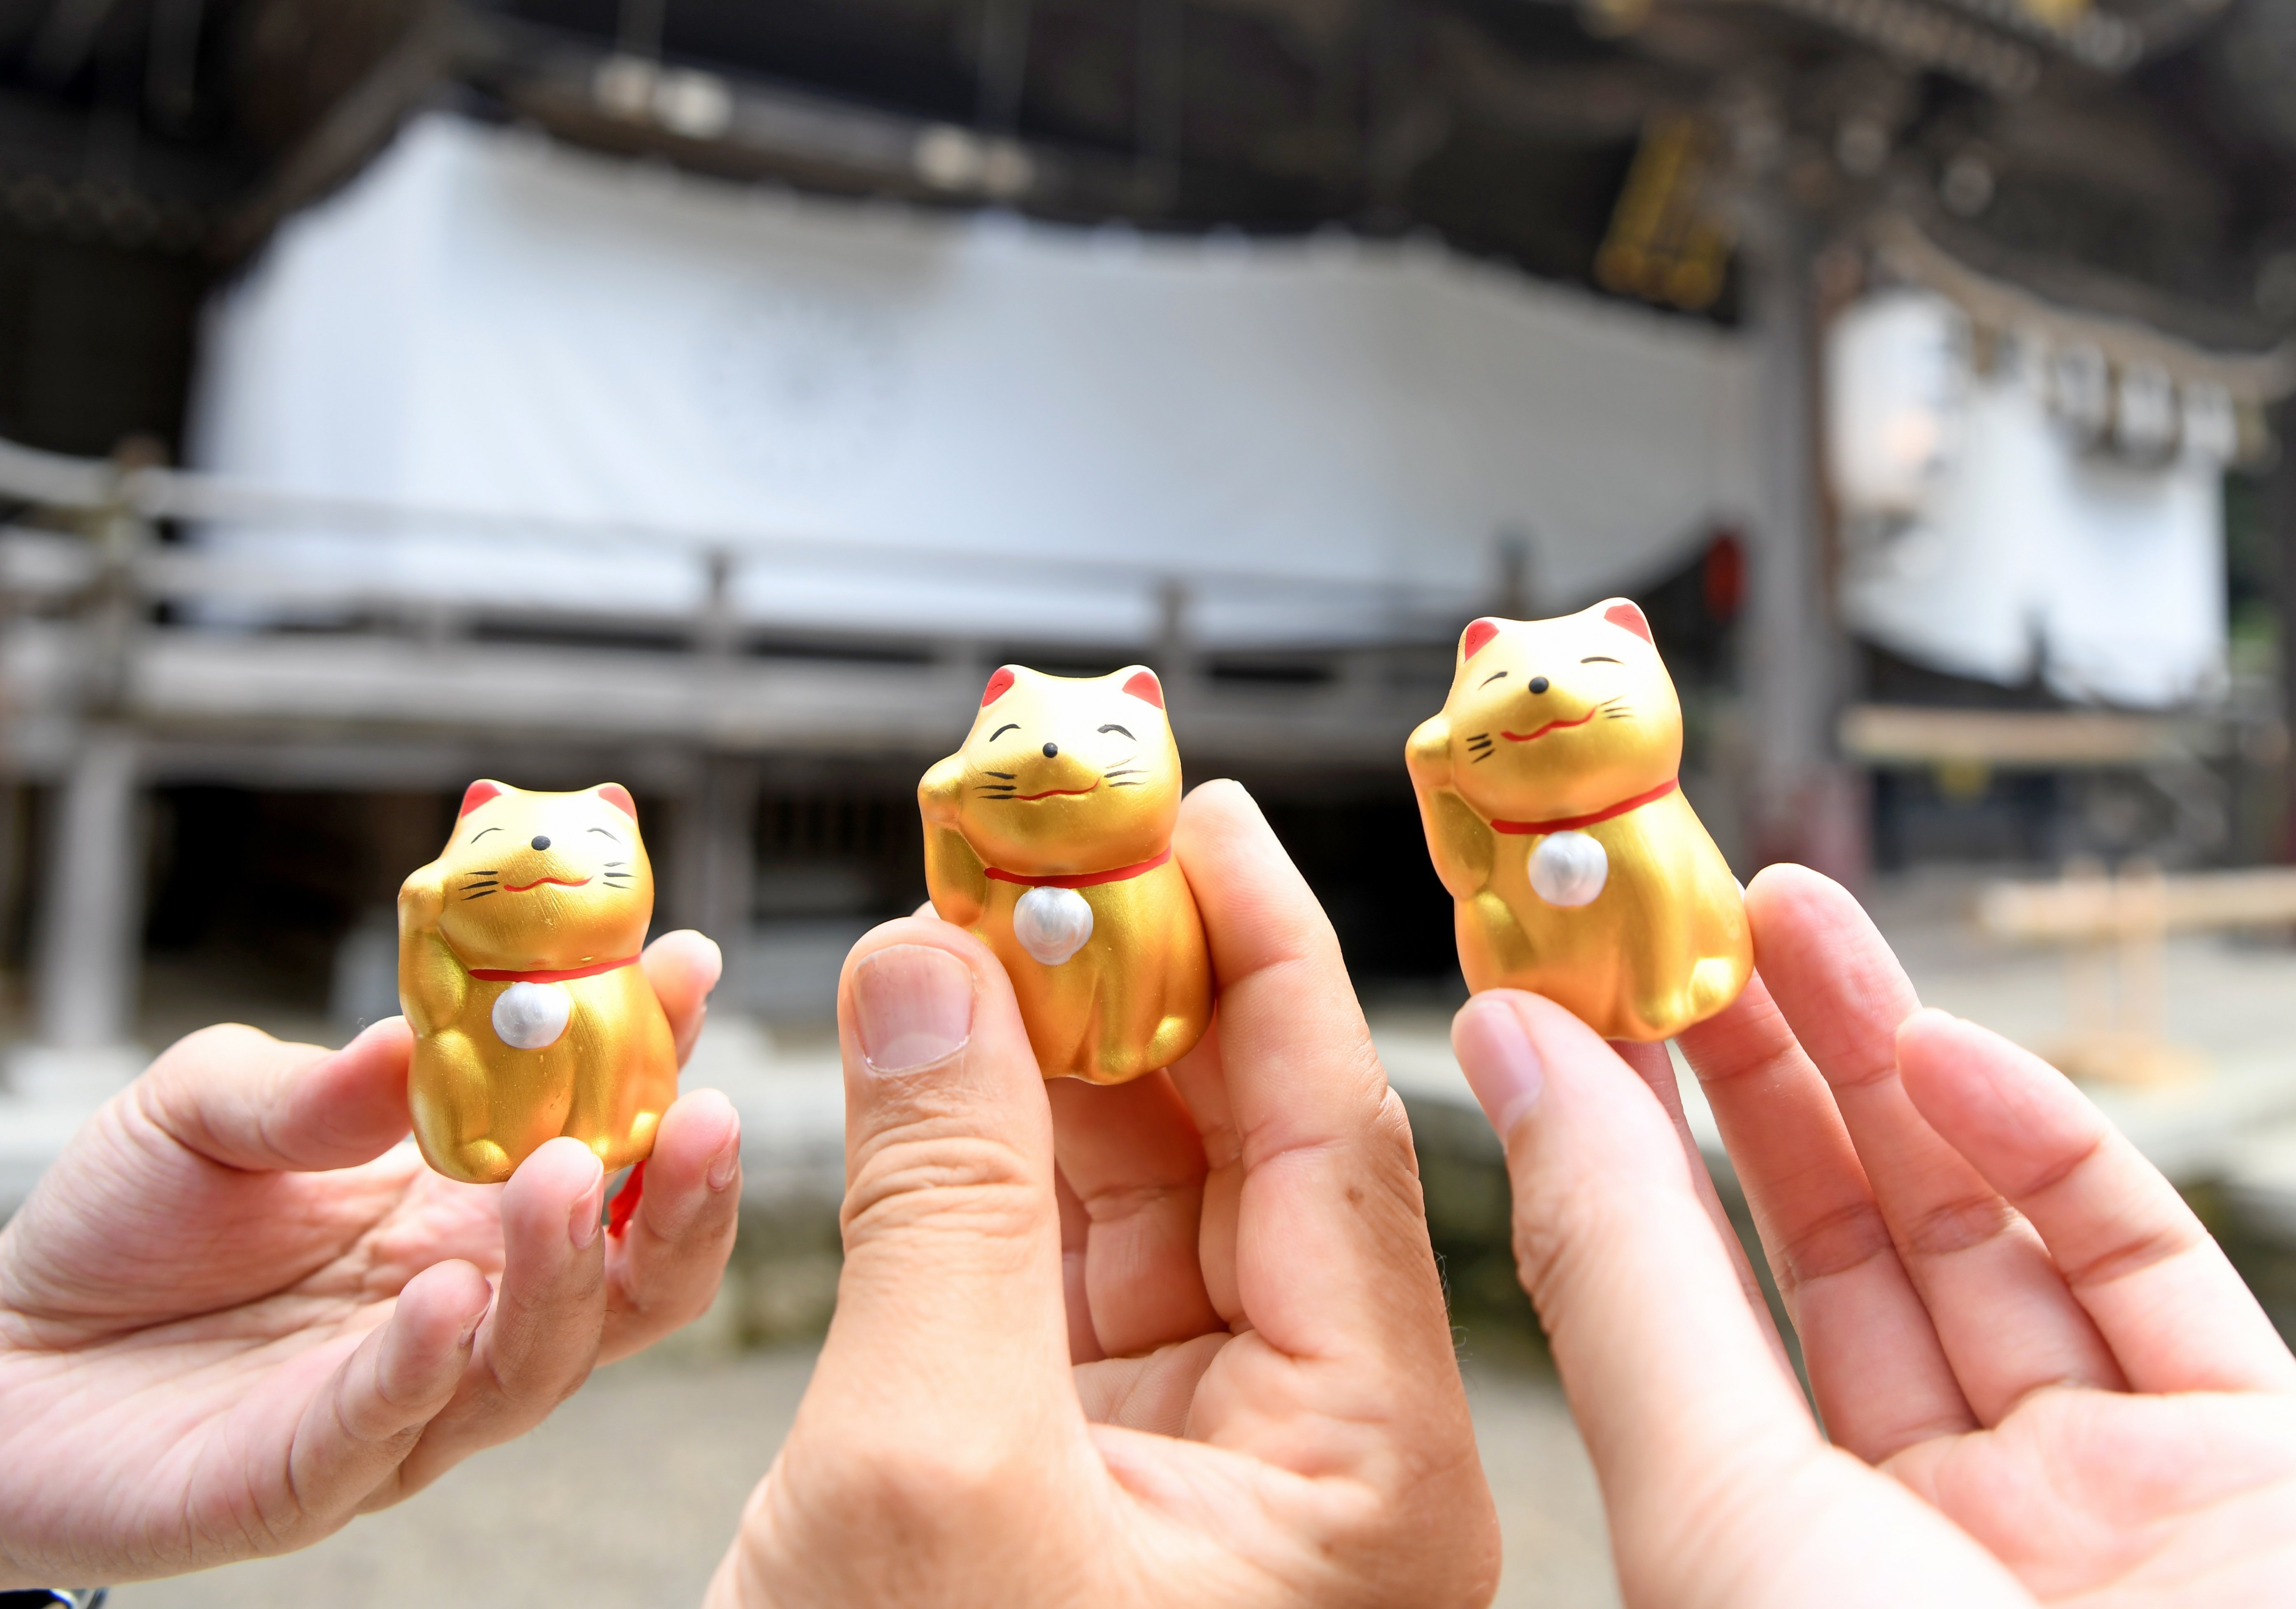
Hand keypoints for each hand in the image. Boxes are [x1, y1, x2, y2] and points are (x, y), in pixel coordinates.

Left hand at [0, 931, 742, 1606]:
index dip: (658, 1058)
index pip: (600, 1141)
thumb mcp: (204, 1104)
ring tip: (562, 1177)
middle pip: (628, 1279)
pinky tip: (446, 1299)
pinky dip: (430, 1365)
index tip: (693, 965)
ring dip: (566, 1270)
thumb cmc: (120, 1227)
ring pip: (537, 1362)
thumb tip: (413, 1037)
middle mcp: (463, 1311)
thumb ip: (310, 1082)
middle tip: (703, 1112)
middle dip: (681, 1198)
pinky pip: (392, 1431)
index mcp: (461, 1211)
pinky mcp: (309, 1481)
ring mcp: (401, 1407)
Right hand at [713, 782, 1499, 1607]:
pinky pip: (1065, 1274)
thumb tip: (924, 974)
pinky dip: (995, 1158)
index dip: (1258, 945)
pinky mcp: (1093, 1484)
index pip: (1338, 1138)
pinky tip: (941, 1050)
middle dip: (1137, 984)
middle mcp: (1323, 1467)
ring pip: (1149, 1200)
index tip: (1188, 810)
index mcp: (1371, 1479)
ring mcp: (1210, 1475)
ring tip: (975, 919)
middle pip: (1251, 1151)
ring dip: (1052, 1057)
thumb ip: (939, 1196)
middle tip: (1051, 846)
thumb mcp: (924, 1461)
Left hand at [1451, 866, 2295, 1605]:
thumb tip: (1511, 1062)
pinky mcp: (2255, 1467)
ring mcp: (2095, 1499)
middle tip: (1678, 919)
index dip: (1614, 1143)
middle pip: (1822, 1258)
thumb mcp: (1724, 1496)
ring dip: (1883, 1068)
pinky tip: (1947, 1051)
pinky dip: (2048, 1151)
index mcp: (1774, 1563)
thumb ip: (1623, 1273)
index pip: (1675, 1310)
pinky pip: (2139, 1274)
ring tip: (1789, 917)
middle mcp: (1925, 1532)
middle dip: (1750, 1078)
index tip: (1556, 993)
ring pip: (1973, 1237)